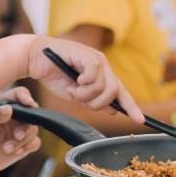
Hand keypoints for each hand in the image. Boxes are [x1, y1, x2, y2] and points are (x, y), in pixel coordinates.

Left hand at [0, 86, 41, 176]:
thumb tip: (8, 109)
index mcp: (4, 105)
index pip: (19, 95)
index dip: (25, 97)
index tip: (27, 103)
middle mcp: (15, 116)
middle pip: (31, 113)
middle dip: (25, 125)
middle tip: (16, 135)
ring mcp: (20, 130)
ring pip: (33, 130)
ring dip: (23, 140)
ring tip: (6, 148)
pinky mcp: (23, 144)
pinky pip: (35, 143)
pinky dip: (28, 147)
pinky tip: (17, 152)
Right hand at [27, 37, 143, 121]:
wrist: (36, 59)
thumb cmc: (54, 74)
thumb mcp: (76, 94)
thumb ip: (94, 100)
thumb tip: (113, 110)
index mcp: (102, 75)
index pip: (121, 92)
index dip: (131, 106)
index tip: (139, 120)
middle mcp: (103, 66)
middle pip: (114, 92)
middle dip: (97, 103)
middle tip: (80, 99)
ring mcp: (96, 59)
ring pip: (104, 88)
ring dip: (85, 95)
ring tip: (73, 88)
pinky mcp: (88, 56)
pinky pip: (94, 78)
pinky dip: (82, 86)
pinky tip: (73, 80)